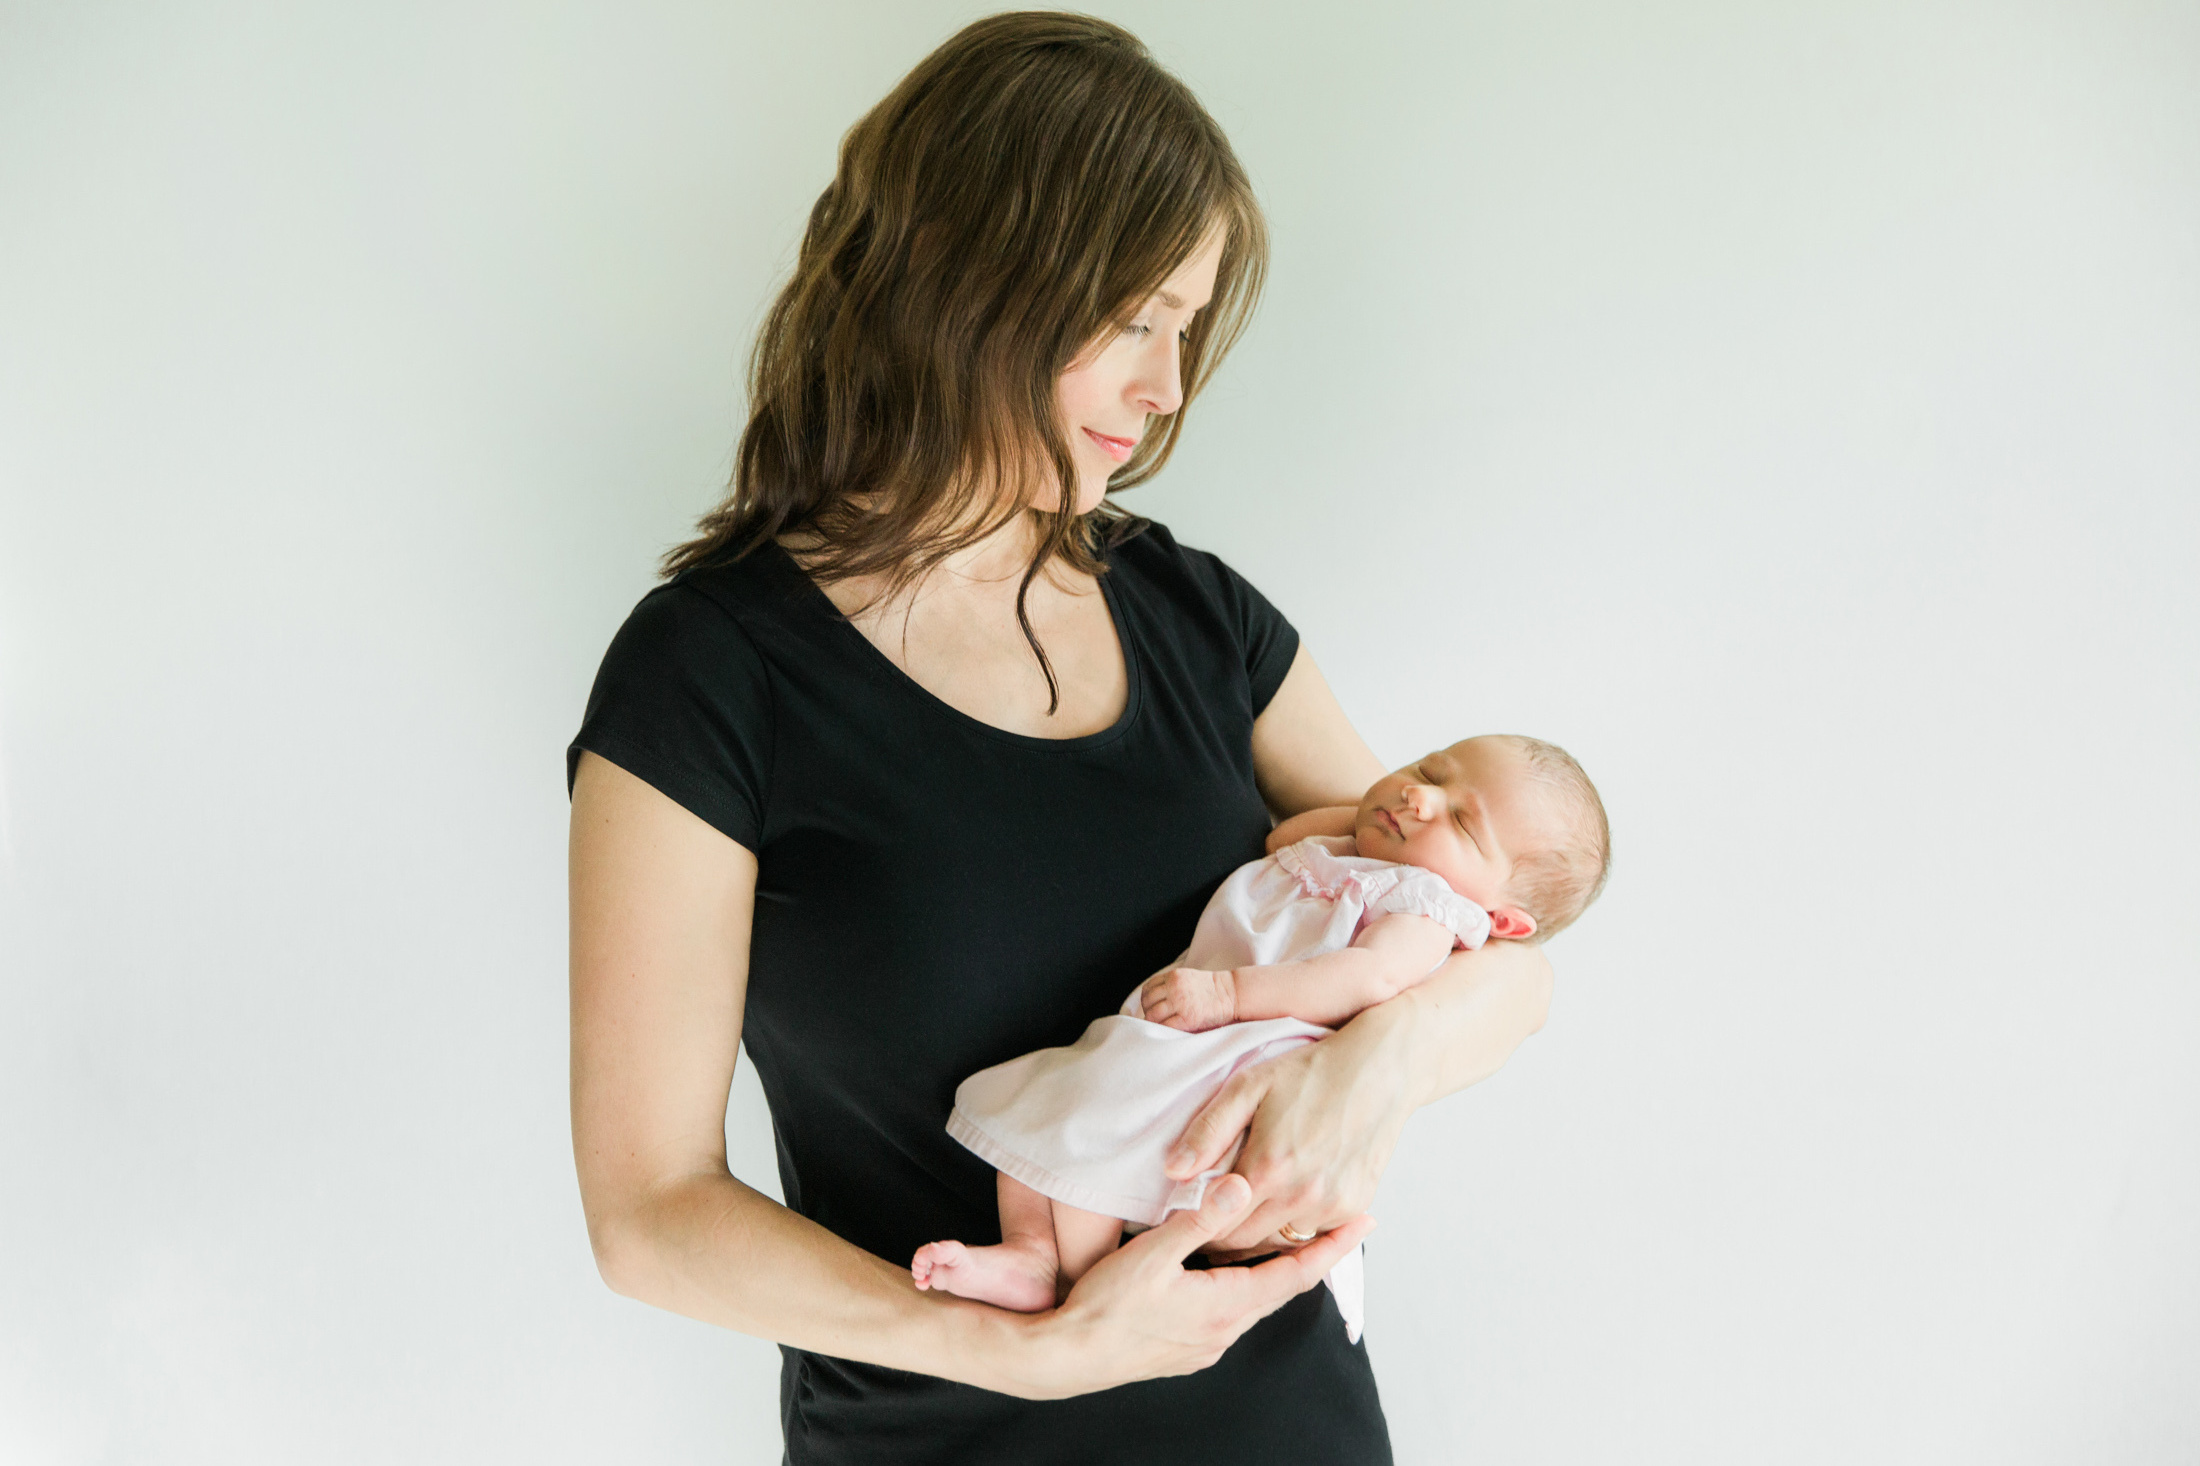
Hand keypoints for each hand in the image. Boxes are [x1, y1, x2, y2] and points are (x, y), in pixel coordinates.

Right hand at [1009, 1174, 1374, 1399]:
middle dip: (1310, 1254)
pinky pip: (1229, 1312)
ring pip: (1254, 1300)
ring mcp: (1206, 1344)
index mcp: (1225, 1306)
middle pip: (1281, 1288)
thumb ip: (1200, 1220)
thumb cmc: (1104, 1308)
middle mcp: (1224, 1330)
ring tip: (1289, 1239)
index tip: (1363, 1223)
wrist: (1068, 1357)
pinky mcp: (1186, 1349)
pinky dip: (1244, 1286)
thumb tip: (1242, 1186)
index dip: (1332, 1247)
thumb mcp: (1151, 1255)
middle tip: (1337, 1224)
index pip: (1295, 1274)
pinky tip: (1230, 1270)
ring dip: (1275, 1271)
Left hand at [1137, 966, 1237, 1031]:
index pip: (1148, 988)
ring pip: (1153, 1015)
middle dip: (1148, 1011)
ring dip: (1153, 1022)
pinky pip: (1165, 1026)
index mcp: (1174, 976)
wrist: (1231, 994)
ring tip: (1160, 1025)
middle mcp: (1174, 988)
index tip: (1150, 1006)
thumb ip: (1171, 984)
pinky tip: (1167, 1030)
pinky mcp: (1187, 1018)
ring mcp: (1180, 1003)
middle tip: (1154, 1018)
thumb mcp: (1188, 977)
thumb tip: (1154, 999)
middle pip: (1147, 1002)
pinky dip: (1162, 1029)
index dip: (1146, 999)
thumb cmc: (1211, 988)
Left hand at [1164, 1010, 1413, 1255]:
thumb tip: (1174, 1171)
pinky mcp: (1353, 1205)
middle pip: (1245, 1242)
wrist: (1380, 1068)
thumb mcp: (1249, 1086)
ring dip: (1260, 1230)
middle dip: (1223, 1233)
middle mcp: (1301, 1195)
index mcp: (1268, 1166)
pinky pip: (1313, 1231)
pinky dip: (1295, 1221)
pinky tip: (1287, 1196)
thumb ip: (1208, 1131)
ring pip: (1279, 1241)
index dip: (1197, 1223)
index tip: (1187, 1216)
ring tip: (1248, 1205)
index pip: (1216, 1223)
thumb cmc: (1312, 1072)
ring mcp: (1331, 1204)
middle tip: (1212, 1216)